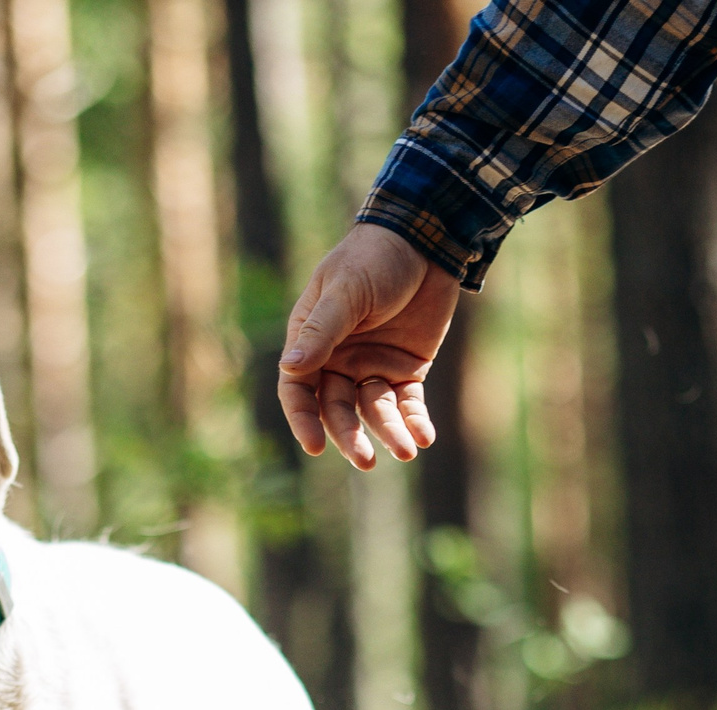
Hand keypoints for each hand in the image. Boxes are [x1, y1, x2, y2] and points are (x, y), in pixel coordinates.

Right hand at [277, 223, 460, 468]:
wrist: (427, 240)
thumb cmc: (375, 259)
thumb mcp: (347, 291)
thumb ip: (322, 330)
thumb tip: (290, 367)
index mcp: (312, 340)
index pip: (298, 390)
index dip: (303, 419)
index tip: (315, 446)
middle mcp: (338, 359)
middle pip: (336, 409)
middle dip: (348, 436)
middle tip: (364, 461)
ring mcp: (372, 366)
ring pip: (374, 411)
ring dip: (387, 433)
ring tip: (406, 451)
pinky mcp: (406, 369)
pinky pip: (407, 404)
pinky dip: (414, 421)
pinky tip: (424, 437)